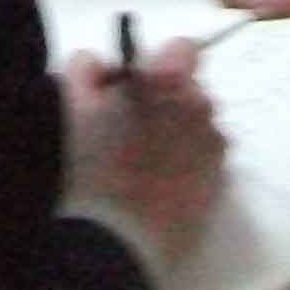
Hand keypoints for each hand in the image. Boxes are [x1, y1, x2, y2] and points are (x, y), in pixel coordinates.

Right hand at [62, 41, 226, 265]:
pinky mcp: (217, 184)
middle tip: (130, 130)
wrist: (113, 239)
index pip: (181, 49)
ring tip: (147, 162)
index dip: (156, 66)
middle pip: (191, 91)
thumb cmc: (88, 167)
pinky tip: (163, 185)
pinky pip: (208, 159)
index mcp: (164, 82)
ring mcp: (212, 147)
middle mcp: (198, 107)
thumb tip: (102, 68)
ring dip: (180, 132)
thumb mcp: (72, 105)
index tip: (135, 88)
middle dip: (166, 102)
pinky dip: (190, 164)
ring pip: (200, 125)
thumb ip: (87, 72)